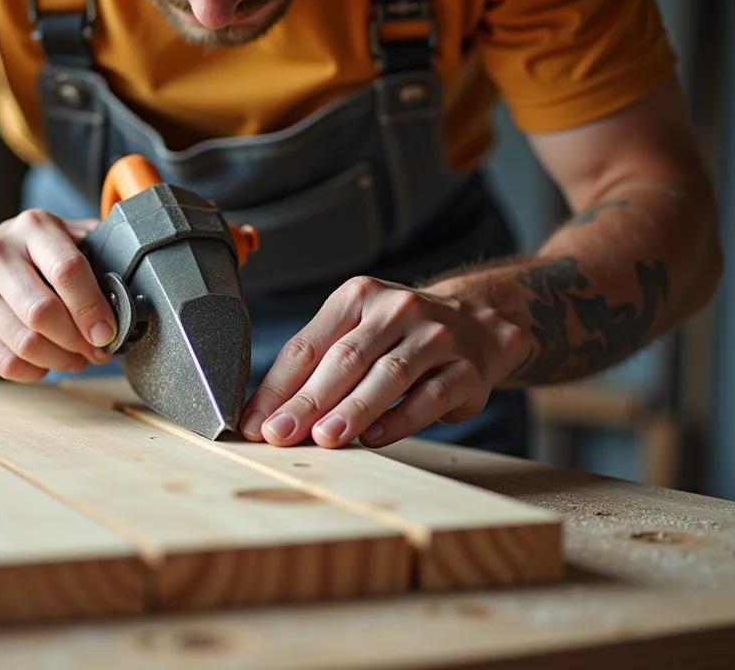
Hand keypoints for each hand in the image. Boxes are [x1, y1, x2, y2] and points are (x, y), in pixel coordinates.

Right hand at [0, 209, 117, 381]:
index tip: (108, 332)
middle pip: (44, 313)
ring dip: (62, 360)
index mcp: (31, 227)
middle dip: (79, 341)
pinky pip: (7, 364)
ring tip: (76, 358)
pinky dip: (36, 371)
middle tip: (97, 351)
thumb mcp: (62, 238)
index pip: (68, 270)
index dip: (93, 308)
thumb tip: (136, 282)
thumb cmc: (27, 257)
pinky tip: (46, 362)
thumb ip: (98, 250)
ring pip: (26, 344)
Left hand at [239, 276, 527, 448]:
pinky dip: (399, 419)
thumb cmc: (401, 335)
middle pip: (344, 359)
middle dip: (307, 402)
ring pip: (387, 376)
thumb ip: (315, 367)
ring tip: (324, 438)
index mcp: (357, 297)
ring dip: (351, 410)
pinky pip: (429, 397)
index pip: (307, 346)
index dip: (277, 387)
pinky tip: (374, 437)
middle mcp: (396, 310)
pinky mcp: (466, 370)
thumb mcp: (356, 332)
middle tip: (279, 435)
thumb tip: (266, 416)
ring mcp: (435, 338)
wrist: (480, 323)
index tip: (254, 423)